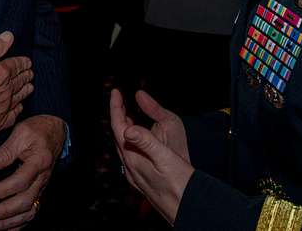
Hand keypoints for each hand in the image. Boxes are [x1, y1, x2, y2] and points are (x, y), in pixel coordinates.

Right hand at [0, 31, 32, 145]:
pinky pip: (14, 115)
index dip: (24, 62)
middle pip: (22, 81)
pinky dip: (17, 109)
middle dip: (26, 75)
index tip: (27, 62)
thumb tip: (9, 37)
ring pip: (20, 97)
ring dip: (25, 90)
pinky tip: (17, 107)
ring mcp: (3, 108)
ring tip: (29, 87)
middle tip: (29, 73)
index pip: (19, 65)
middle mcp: (6, 91)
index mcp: (2, 73)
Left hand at [0, 114, 64, 229]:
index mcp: (38, 162)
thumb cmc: (37, 130)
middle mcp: (42, 178)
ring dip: (9, 222)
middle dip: (3, 212)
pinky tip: (6, 228)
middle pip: (25, 201)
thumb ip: (5, 150)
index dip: (1, 190)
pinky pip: (32, 211)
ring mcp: (41, 187)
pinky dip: (19, 224)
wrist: (54, 132)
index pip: (20, 182)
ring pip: (29, 211)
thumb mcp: (21, 132)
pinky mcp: (39, 191)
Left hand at [109, 89, 193, 224]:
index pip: (118, 127)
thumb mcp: (165, 158)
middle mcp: (131, 167)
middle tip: (119, 99)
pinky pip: (131, 155)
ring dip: (123, 128)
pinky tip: (139, 140)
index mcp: (134, 158)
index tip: (115, 92)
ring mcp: (136, 175)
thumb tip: (127, 129)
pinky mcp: (143, 181)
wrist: (187, 209)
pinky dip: (132, 141)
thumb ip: (146, 142)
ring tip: (127, 114)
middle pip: (118, 136)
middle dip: (117, 115)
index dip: (115, 107)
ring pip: (124, 146)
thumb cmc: (180, 184)